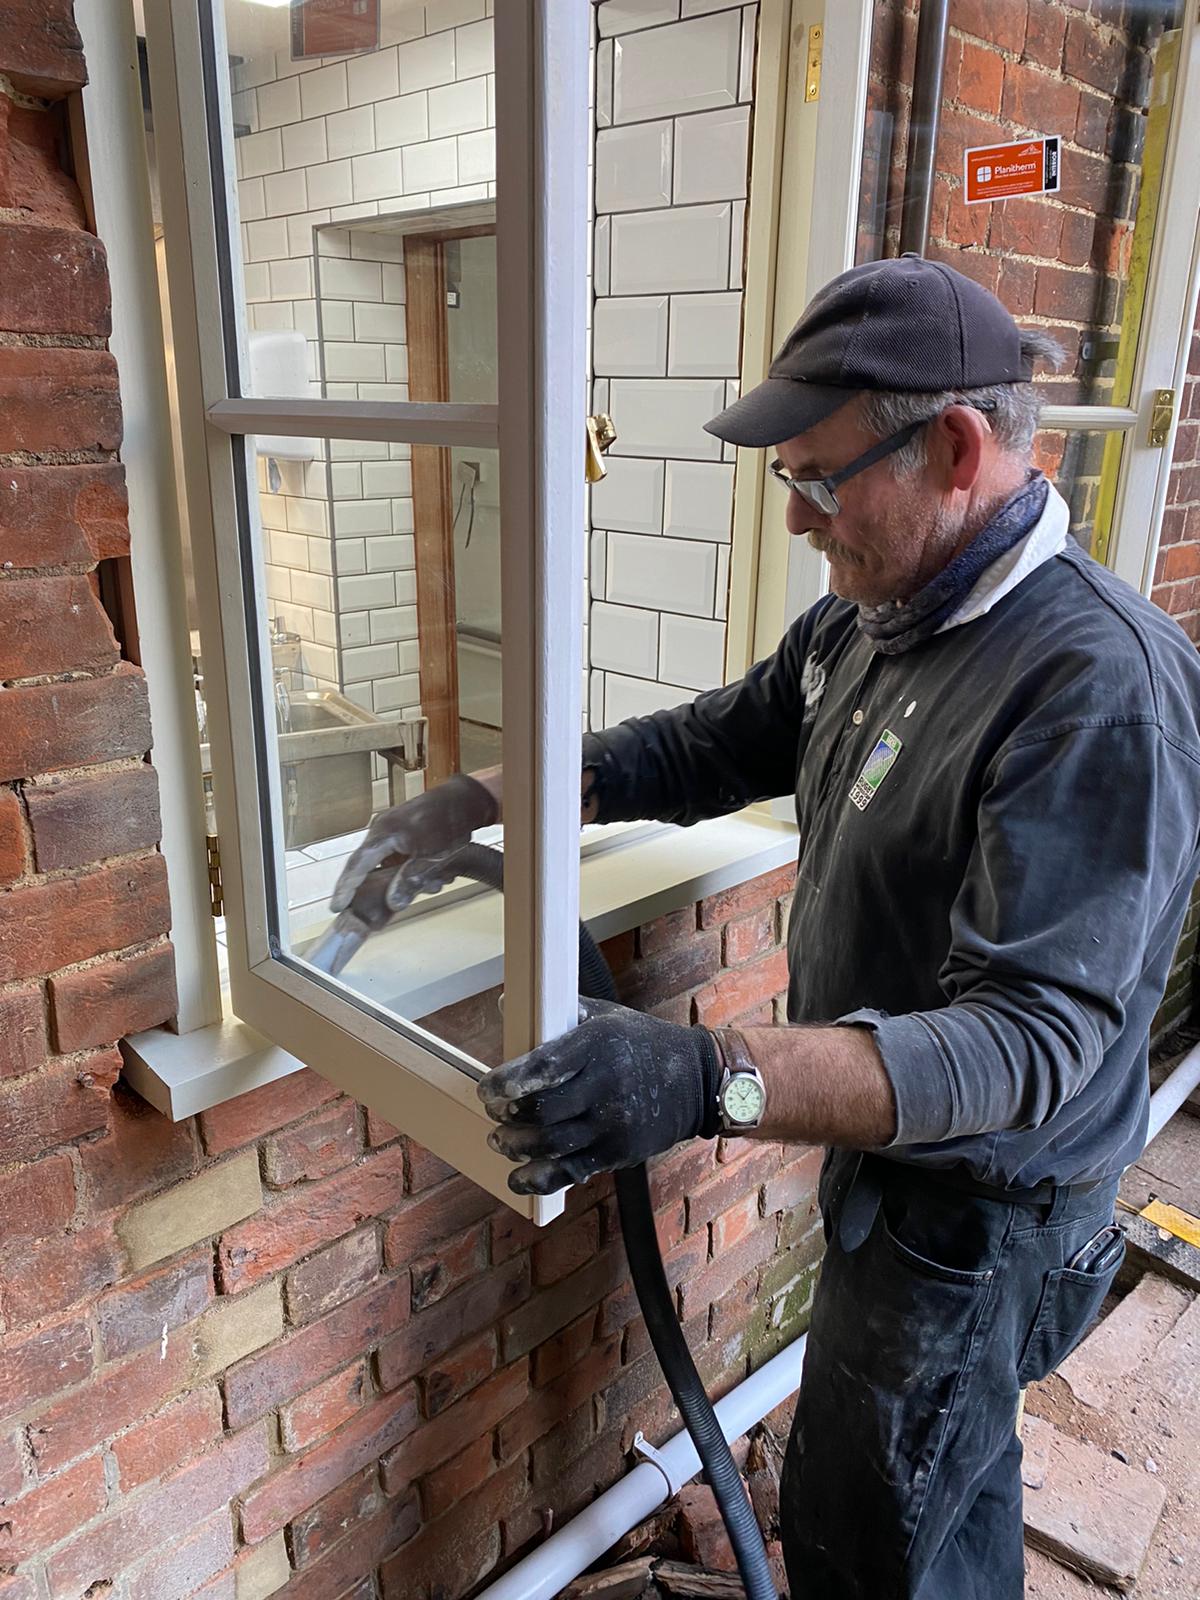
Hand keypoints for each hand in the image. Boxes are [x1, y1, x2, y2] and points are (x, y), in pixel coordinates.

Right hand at [330, 772, 498, 916]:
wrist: (464, 801)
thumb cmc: (450, 823)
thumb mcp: (433, 857)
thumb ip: (411, 880)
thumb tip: (393, 902)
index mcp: (385, 833)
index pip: (358, 865)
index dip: (346, 888)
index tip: (337, 907)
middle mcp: (381, 829)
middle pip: (365, 866)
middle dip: (366, 889)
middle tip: (359, 908)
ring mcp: (388, 829)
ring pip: (382, 863)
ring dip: (396, 879)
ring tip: (420, 886)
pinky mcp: (398, 832)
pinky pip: (392, 856)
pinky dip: (403, 870)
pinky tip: (428, 876)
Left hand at [478, 999, 721, 1193]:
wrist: (696, 1081)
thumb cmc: (642, 1042)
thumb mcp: (606, 1017)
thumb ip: (559, 1014)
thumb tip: (506, 1003)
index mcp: (598, 1045)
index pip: (544, 1066)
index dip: (508, 1081)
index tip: (487, 1090)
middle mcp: (606, 1085)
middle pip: (542, 1110)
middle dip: (508, 1116)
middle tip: (495, 1115)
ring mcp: (614, 1123)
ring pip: (551, 1144)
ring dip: (516, 1147)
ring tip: (501, 1140)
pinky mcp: (619, 1152)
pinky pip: (570, 1172)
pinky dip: (537, 1179)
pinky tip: (518, 1176)